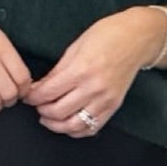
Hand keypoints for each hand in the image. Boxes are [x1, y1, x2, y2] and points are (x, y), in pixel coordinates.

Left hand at [22, 9, 162, 136]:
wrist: (138, 38)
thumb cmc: (108, 35)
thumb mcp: (76, 46)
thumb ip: (57, 70)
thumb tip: (40, 87)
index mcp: (81, 70)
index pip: (48, 93)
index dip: (33, 97)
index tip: (28, 96)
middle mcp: (94, 88)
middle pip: (58, 112)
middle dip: (41, 110)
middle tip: (36, 105)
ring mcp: (105, 100)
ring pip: (74, 126)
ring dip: (56, 125)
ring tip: (48, 118)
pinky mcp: (114, 106)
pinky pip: (92, 128)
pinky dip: (76, 130)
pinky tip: (67, 124)